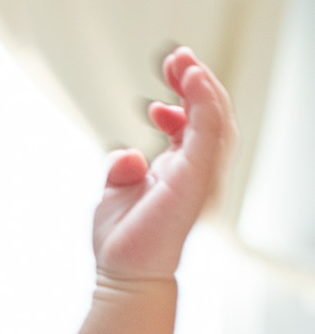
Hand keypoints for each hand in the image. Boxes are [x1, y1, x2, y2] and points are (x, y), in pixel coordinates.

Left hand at [92, 48, 236, 282]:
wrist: (124, 275)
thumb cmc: (122, 243)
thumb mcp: (116, 193)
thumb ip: (120, 168)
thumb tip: (127, 155)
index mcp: (180, 172)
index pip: (195, 125)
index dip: (183, 98)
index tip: (163, 85)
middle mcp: (195, 172)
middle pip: (210, 115)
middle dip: (196, 82)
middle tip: (176, 58)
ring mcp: (199, 175)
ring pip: (217, 118)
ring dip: (203, 85)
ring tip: (184, 63)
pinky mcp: (195, 178)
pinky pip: (209, 130)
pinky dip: (203, 102)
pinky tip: (191, 80)